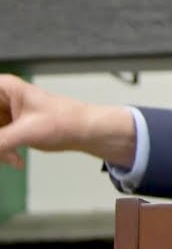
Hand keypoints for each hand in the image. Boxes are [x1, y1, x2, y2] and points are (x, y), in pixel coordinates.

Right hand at [0, 74, 137, 168]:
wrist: (85, 133)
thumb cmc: (65, 121)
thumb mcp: (26, 131)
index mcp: (2, 88)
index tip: (0, 133)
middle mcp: (0, 98)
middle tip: (5, 150)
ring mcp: (2, 114)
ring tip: (13, 158)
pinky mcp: (7, 128)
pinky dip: (3, 154)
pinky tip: (17, 161)